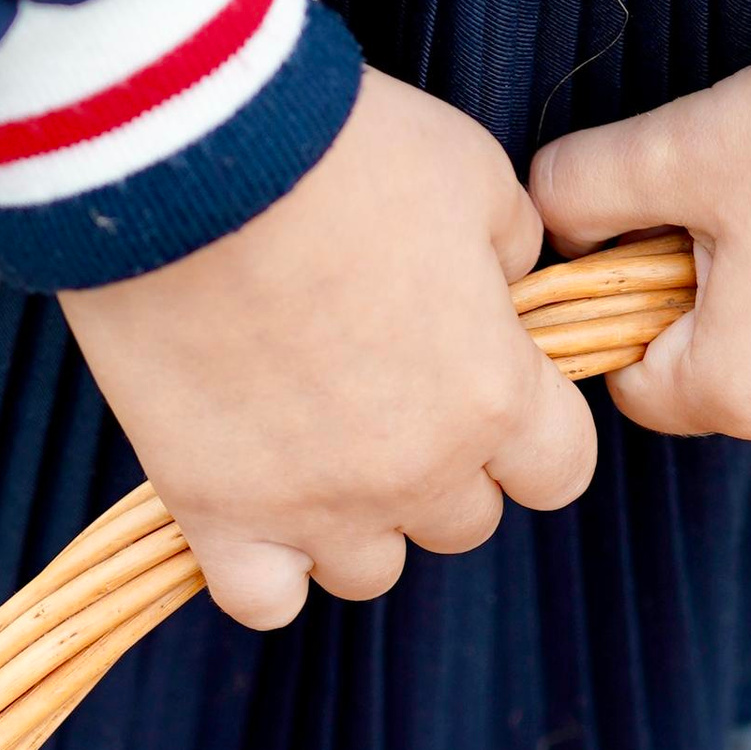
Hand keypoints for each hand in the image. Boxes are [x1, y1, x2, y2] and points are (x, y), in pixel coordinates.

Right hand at [60, 68, 596, 627]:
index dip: (530, 426)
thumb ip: (508, 252)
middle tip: (383, 386)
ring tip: (311, 440)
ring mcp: (316, 504)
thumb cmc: (344, 149)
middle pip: (462, 521)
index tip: (487, 380)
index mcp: (496, 397)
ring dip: (356, 517)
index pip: (561, 471)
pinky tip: (254, 508)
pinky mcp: (216, 510)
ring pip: (368, 568)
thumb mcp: (474, 174)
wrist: (189, 155)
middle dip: (441, 463)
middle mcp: (419, 472)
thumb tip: (500, 289)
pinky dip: (265, 569)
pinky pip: (262, 599)